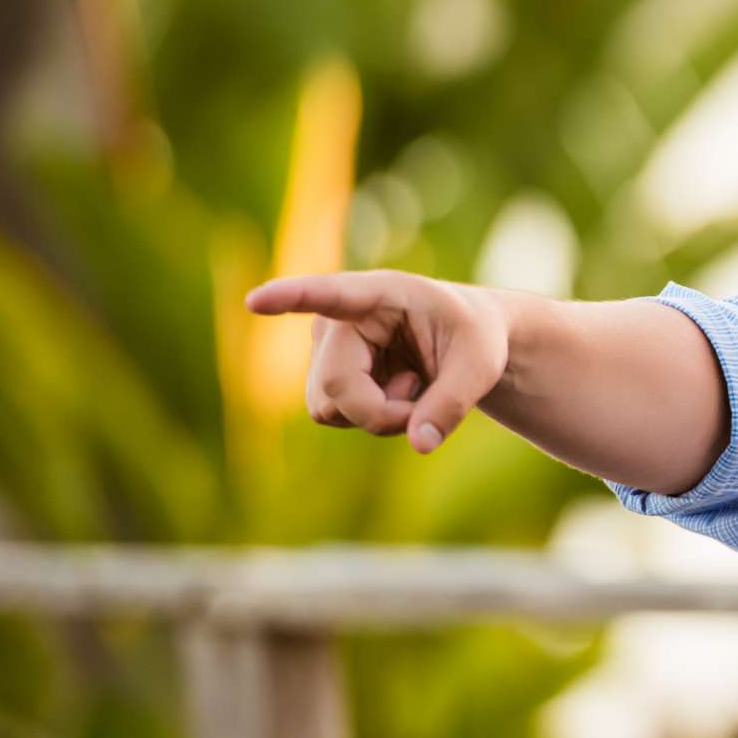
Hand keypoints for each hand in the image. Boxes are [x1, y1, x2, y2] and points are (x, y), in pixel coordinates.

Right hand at [246, 271, 513, 455]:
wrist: (465, 342)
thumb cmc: (474, 337)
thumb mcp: (481, 365)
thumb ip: (453, 403)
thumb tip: (421, 443)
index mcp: (382, 293)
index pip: (331, 294)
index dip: (291, 297)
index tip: (256, 301)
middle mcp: (341, 318)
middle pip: (336, 386)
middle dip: (381, 412)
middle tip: (423, 398)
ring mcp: (327, 347)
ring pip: (328, 408)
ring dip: (377, 416)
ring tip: (414, 386)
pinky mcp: (325, 375)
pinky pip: (334, 416)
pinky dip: (371, 419)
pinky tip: (396, 395)